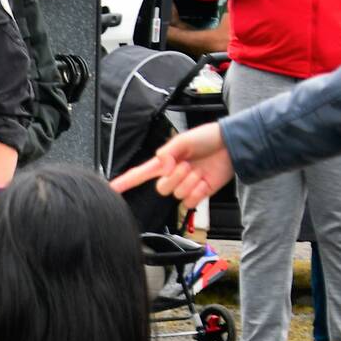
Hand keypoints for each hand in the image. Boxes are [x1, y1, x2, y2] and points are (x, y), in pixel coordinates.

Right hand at [110, 122, 233, 205]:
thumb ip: (168, 153)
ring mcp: (185, 185)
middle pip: (161, 189)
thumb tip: (163, 168)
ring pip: (177, 195)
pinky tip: (203, 181)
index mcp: (164, 162)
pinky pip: (190, 201)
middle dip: (175, 178)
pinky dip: (197, 191)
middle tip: (188, 165)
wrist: (230, 147)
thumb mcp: (183, 139)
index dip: (124, 182)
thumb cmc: (206, 138)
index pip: (139, 174)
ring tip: (199, 170)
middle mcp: (172, 175)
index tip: (110, 189)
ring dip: (189, 182)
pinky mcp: (199, 193)